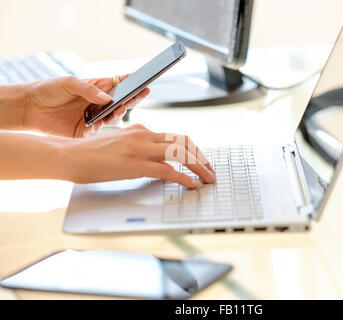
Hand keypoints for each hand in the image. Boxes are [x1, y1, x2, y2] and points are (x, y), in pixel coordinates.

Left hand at [22, 75, 149, 137]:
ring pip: (113, 118)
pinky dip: (100, 126)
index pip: (118, 85)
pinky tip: (99, 122)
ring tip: (121, 108)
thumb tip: (107, 98)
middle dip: (133, 99)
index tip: (144, 81)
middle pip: (122, 103)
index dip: (132, 83)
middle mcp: (98, 104)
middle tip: (143, 93)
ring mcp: (93, 118)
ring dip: (118, 113)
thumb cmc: (48, 90)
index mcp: (97, 89)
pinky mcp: (85, 132)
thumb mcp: (68, 83)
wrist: (29, 108)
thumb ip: (88, 90)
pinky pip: (98, 131)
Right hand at [62, 124, 215, 187]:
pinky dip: (184, 178)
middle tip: (211, 172)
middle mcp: (144, 135)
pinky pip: (167, 170)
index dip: (194, 150)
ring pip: (180, 154)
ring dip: (199, 167)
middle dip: (202, 158)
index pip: (177, 137)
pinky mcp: (135, 164)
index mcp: (141, 130)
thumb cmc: (91, 154)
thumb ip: (138, 146)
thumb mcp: (120, 144)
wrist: (69, 155)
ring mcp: (140, 148)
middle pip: (184, 143)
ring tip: (207, 180)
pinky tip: (192, 185)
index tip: (202, 162)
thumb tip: (154, 158)